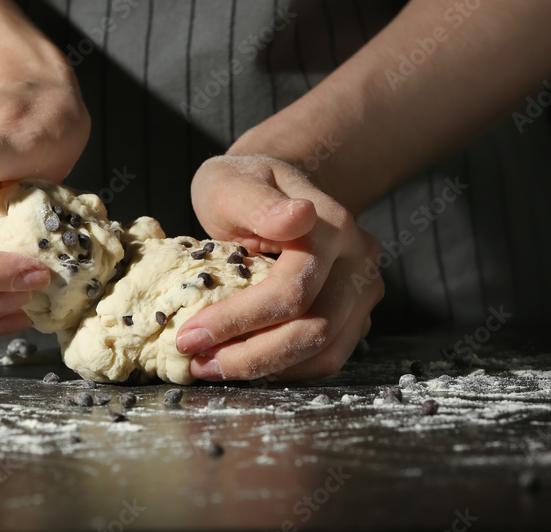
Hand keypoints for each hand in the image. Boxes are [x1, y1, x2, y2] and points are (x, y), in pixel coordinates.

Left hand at [179, 155, 383, 380]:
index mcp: (332, 227)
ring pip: (326, 352)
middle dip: (251, 356)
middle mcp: (358, 261)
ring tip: (213, 366)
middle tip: (198, 362)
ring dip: (267, 369)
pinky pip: (326, 357)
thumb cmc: (247, 186)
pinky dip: (285, 369)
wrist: (281, 193)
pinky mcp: (355, 316)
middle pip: (316, 329)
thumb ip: (258, 202)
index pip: (292, 289)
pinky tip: (244, 361)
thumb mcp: (234, 182)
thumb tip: (297, 217)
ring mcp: (362, 291)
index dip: (239, 319)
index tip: (188, 335)